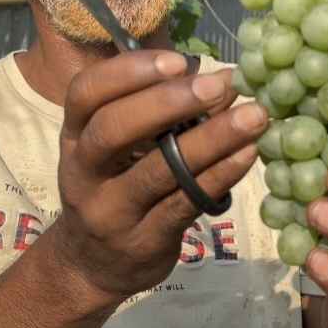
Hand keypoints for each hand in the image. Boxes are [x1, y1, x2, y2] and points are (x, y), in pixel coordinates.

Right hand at [50, 50, 268, 301]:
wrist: (95, 266)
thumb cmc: (116, 186)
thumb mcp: (120, 148)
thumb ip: (161, 113)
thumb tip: (225, 80)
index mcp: (74, 134)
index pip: (86, 93)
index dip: (130, 72)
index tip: (179, 61)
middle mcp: (83, 171)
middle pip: (112, 129)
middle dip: (168, 102)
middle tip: (218, 86)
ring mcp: (110, 211)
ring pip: (157, 170)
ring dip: (211, 138)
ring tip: (252, 117)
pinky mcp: (143, 241)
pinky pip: (185, 203)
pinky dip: (220, 175)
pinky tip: (248, 154)